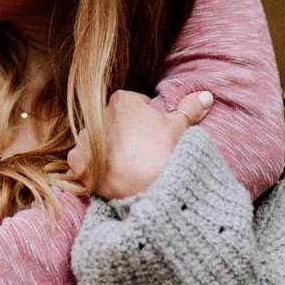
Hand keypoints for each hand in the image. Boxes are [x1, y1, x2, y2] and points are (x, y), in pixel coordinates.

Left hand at [67, 90, 213, 200]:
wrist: (151, 189)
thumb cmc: (164, 153)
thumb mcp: (179, 128)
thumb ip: (189, 108)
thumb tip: (206, 95)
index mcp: (121, 101)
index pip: (133, 105)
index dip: (145, 119)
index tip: (153, 135)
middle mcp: (98, 116)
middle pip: (113, 122)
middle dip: (124, 134)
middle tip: (142, 152)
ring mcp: (86, 140)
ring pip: (96, 140)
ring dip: (106, 150)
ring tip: (126, 165)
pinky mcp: (78, 163)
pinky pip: (80, 161)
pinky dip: (89, 167)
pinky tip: (105, 173)